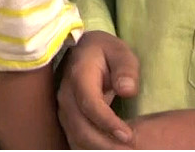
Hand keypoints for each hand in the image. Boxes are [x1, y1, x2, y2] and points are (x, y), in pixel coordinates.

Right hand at [58, 30, 140, 148]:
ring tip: (123, 151)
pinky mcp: (67, 118)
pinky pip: (76, 138)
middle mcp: (66, 94)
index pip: (90, 104)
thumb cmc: (105, 52)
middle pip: (80, 126)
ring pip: (76, 136)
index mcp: (79, 76)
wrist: (82, 51)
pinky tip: (111, 149)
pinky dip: (92, 148)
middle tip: (130, 151)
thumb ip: (125, 68)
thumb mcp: (119, 52)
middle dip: (104, 144)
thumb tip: (127, 90)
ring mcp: (64, 108)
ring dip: (98, 148)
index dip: (107, 122)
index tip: (128, 135)